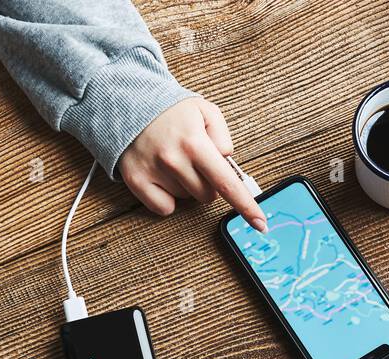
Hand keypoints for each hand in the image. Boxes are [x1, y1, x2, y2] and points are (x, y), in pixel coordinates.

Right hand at [119, 97, 265, 229]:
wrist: (127, 103)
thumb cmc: (171, 111)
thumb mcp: (205, 111)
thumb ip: (223, 136)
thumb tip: (226, 162)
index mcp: (195, 143)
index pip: (227, 183)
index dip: (246, 206)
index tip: (260, 224)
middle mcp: (174, 160)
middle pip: (208, 196)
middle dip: (207, 182)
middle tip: (194, 160)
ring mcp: (153, 172)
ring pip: (187, 200)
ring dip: (186, 186)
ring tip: (173, 160)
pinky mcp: (136, 181)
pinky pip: (164, 208)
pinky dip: (166, 198)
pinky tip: (161, 176)